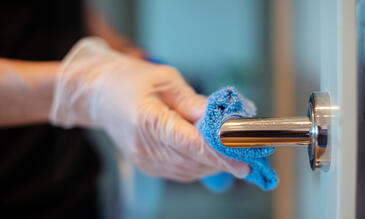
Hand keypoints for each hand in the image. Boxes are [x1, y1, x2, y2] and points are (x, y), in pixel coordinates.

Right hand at [50, 37, 248, 181]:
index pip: (191, 144)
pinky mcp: (146, 165)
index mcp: (147, 119)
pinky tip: (208, 155)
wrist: (100, 95)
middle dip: (222, 159)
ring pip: (189, 170)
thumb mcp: (165, 80)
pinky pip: (180, 172)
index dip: (220, 153)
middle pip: (193, 160)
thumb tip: (220, 119)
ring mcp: (144, 159)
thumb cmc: (130, 81)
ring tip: (231, 153)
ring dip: (212, 164)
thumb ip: (192, 102)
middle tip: (246, 153)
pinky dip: (198, 165)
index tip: (243, 161)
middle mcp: (144, 146)